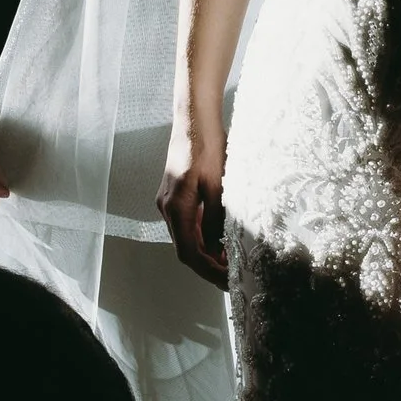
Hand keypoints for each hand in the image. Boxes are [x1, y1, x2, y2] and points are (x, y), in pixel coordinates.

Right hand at [158, 117, 227, 284]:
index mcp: (176, 208)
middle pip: (185, 249)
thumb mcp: (219, 186)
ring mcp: (169, 202)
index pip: (189, 253)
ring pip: (186, 238)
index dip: (208, 270)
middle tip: (233, 276)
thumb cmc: (208, 147)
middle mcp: (167, 208)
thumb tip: (216, 248)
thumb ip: (216, 219)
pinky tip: (221, 239)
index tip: (228, 280)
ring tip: (231, 261)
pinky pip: (187, 224)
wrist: (194, 120)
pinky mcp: (175, 195)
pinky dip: (203, 237)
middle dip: (209, 265)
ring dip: (206, 252)